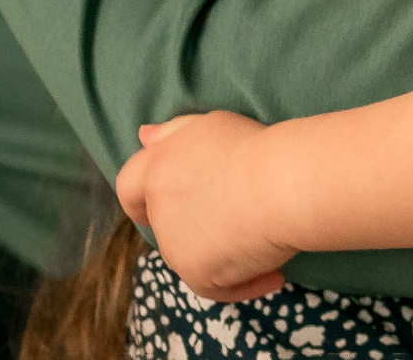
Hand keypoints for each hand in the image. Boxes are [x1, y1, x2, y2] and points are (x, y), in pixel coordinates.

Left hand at [114, 112, 293, 301]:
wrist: (282, 183)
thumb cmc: (255, 148)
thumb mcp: (212, 124)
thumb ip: (174, 132)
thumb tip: (143, 138)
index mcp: (158, 168)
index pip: (130, 187)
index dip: (144, 198)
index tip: (169, 203)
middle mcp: (159, 208)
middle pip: (168, 225)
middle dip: (197, 225)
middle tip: (238, 217)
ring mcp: (174, 245)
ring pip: (193, 257)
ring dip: (222, 253)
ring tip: (264, 240)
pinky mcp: (196, 274)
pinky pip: (218, 288)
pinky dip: (245, 283)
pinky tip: (274, 275)